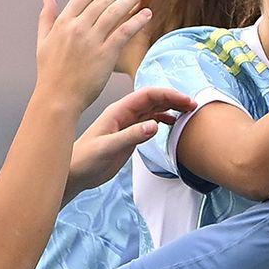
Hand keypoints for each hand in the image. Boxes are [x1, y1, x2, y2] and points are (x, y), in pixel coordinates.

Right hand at [32, 0, 151, 116]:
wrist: (57, 99)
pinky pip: (124, 32)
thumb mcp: (42, 42)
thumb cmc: (50, 74)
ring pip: (115, 11)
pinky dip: (136, 20)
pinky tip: (146, 14)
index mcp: (63, 22)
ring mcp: (92, 41)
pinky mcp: (105, 55)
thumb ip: (46, 18)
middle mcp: (77, 28)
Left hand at [69, 84, 197, 191]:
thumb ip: (131, 136)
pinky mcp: (129, 135)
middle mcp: (124, 114)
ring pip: (153, 109)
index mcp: (119, 111)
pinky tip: (172, 123)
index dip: (168, 95)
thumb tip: (155, 125)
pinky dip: (163, 119)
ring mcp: (127, 124)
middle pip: (153, 100)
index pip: (148, 95)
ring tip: (188, 113)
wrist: (75, 173)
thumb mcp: (108, 148)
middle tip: (193, 106)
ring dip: (170, 108)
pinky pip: (149, 122)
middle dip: (174, 99)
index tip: (186, 101)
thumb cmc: (85, 159)